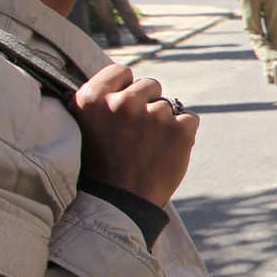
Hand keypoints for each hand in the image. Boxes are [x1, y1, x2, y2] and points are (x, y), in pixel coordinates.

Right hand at [71, 65, 198, 207]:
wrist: (121, 205)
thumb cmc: (102, 168)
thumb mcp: (87, 128)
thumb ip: (102, 102)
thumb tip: (123, 81)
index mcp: (91, 99)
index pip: (121, 71)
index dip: (126, 86)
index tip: (126, 103)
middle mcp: (121, 103)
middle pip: (149, 85)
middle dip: (148, 103)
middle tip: (139, 133)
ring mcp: (153, 115)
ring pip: (169, 105)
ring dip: (164, 122)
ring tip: (150, 148)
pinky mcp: (180, 129)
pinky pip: (190, 119)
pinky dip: (184, 133)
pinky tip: (168, 150)